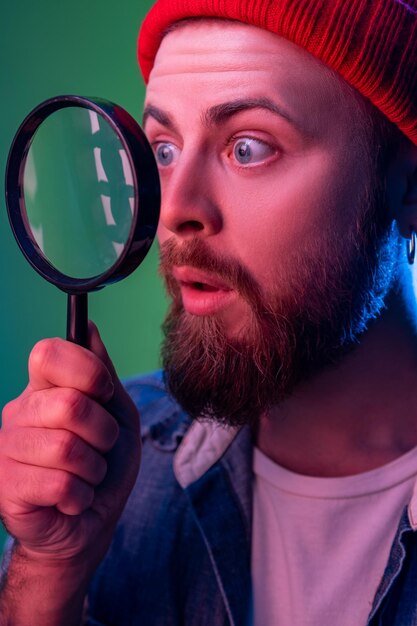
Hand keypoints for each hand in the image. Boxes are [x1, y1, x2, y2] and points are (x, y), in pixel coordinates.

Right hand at [0, 323, 140, 570]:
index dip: (88, 372)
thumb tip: (87, 325)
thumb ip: (102, 370)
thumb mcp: (116, 412)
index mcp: (43, 387)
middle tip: (99, 447)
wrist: (91, 521)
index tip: (104, 395)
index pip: (50, 352)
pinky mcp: (5, 486)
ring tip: (86, 475)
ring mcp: (7, 448)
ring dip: (93, 467)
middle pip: (70, 404)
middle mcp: (19, 411)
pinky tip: (72, 498)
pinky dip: (81, 495)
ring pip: (66, 447)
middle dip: (103, 432)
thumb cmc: (104, 463)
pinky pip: (60, 484)